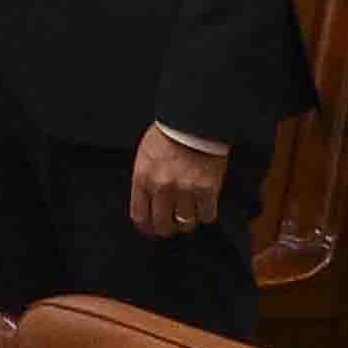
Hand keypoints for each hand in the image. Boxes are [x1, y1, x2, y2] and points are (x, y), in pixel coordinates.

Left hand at [125, 122, 228, 237]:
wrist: (195, 120)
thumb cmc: (170, 133)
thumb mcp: (146, 155)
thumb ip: (145, 180)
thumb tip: (147, 203)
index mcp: (143, 177)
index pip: (140, 216)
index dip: (147, 227)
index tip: (152, 227)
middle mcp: (162, 186)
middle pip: (163, 225)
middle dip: (167, 228)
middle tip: (172, 224)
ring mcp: (185, 189)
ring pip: (186, 223)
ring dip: (188, 220)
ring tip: (190, 209)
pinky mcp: (207, 189)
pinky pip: (207, 215)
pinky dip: (207, 212)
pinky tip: (205, 203)